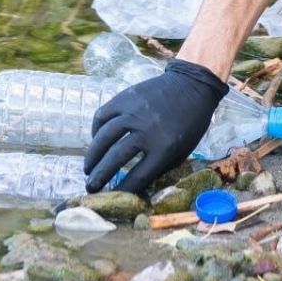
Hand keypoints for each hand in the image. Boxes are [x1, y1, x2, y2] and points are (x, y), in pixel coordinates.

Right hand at [84, 59, 227, 193]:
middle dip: (100, 176)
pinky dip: (96, 130)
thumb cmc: (190, 123)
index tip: (111, 195)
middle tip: (90, 187)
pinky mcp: (125, 97)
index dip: (122, 189)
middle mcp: (147, 130)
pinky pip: (102, 115)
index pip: (138, 176)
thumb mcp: (182, 150)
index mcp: (165, 148)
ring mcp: (134, 112)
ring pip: (104, 137)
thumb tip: (135, 184)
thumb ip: (159, 166)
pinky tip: (96, 141)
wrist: (192, 85)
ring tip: (88, 168)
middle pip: (115, 158)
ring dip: (92, 156)